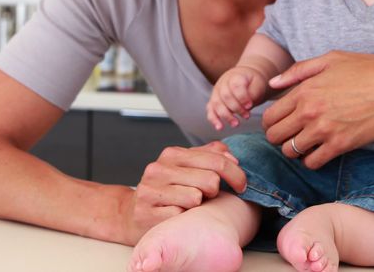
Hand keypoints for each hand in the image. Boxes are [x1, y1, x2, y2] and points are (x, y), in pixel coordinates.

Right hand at [120, 141, 245, 244]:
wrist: (131, 213)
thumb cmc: (166, 191)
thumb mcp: (184, 168)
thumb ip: (208, 156)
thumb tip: (231, 155)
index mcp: (172, 154)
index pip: (216, 158)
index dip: (236, 173)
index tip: (242, 185)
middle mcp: (159, 169)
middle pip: (210, 180)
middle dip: (215, 192)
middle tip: (208, 197)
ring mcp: (150, 190)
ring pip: (196, 198)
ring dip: (198, 206)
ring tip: (189, 206)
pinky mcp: (146, 213)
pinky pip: (180, 215)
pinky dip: (183, 219)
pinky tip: (176, 217)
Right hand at [207, 66, 268, 130]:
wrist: (246, 78)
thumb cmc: (253, 82)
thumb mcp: (258, 84)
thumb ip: (253, 93)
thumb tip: (246, 106)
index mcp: (235, 76)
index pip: (235, 86)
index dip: (242, 97)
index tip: (250, 105)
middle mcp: (223, 83)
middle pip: (225, 96)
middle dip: (236, 108)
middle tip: (247, 116)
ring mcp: (216, 92)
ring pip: (216, 104)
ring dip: (226, 115)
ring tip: (236, 124)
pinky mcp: (214, 100)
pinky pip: (210, 110)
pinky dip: (214, 119)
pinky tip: (219, 127)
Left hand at [262, 51, 373, 169]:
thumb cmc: (370, 71)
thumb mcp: (333, 59)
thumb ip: (298, 70)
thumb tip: (272, 84)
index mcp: (304, 90)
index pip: (270, 115)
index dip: (271, 121)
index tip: (281, 122)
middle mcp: (309, 112)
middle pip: (274, 136)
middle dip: (278, 137)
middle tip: (290, 134)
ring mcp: (324, 130)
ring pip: (290, 152)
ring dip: (294, 150)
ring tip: (305, 143)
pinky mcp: (340, 146)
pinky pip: (312, 163)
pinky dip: (312, 160)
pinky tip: (319, 151)